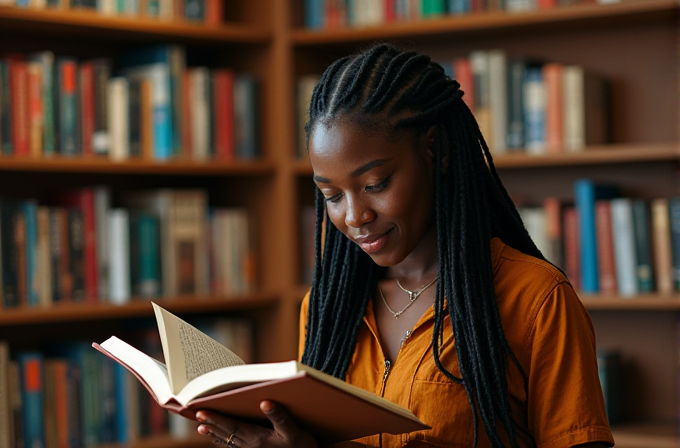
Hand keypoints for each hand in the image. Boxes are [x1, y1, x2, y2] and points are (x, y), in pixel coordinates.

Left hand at [196, 400, 318, 447]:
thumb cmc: (303, 447)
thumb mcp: (295, 432)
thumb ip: (280, 417)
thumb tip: (265, 402)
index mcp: (257, 438)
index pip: (231, 426)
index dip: (215, 418)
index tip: (200, 411)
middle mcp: (251, 445)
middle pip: (226, 433)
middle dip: (211, 423)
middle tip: (195, 415)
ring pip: (229, 440)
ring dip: (215, 433)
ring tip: (202, 427)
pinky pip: (237, 446)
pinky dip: (226, 441)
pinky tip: (223, 439)